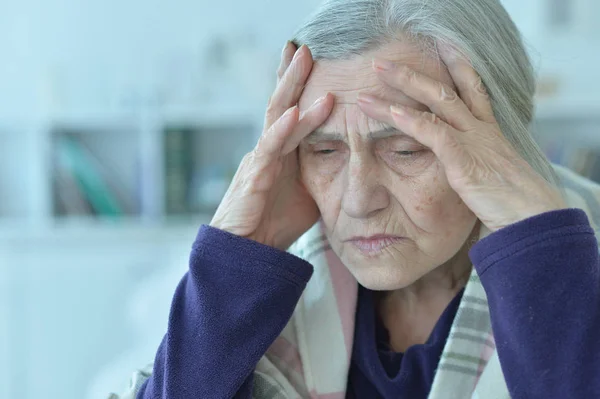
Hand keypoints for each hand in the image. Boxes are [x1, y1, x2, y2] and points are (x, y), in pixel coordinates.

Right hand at [211, 42, 333, 248]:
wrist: (247, 252)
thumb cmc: (275, 222)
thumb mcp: (308, 192)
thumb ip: (322, 171)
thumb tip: (353, 160)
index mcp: (281, 151)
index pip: (290, 110)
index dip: (298, 84)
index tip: (310, 58)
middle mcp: (268, 149)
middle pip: (281, 103)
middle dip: (293, 73)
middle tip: (305, 45)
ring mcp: (260, 159)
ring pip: (276, 116)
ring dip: (291, 87)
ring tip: (303, 60)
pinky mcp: (255, 177)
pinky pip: (270, 149)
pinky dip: (283, 129)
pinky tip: (294, 111)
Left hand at [356, 47, 565, 231]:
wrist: (532, 219)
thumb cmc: (511, 204)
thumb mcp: (491, 177)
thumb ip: (475, 165)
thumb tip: (466, 171)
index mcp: (488, 133)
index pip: (472, 91)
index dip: (458, 68)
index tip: (443, 48)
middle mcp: (480, 130)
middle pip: (444, 90)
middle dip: (412, 74)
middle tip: (383, 64)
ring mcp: (472, 142)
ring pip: (435, 102)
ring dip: (403, 86)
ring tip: (375, 76)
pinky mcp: (464, 160)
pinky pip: (434, 133)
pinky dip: (411, 120)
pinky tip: (390, 111)